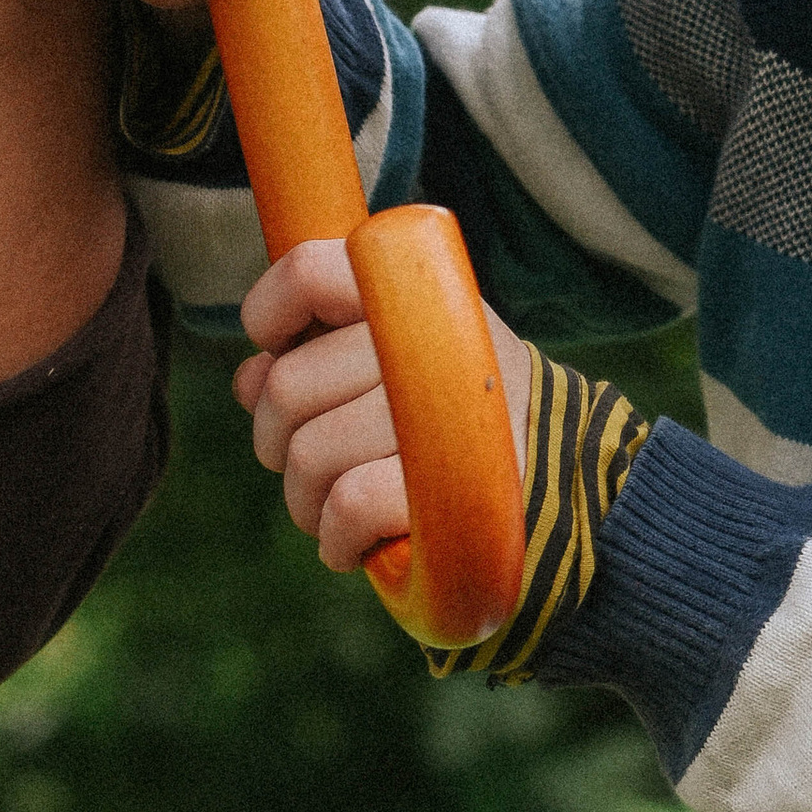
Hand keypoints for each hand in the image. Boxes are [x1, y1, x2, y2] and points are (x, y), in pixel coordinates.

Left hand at [235, 238, 532, 575]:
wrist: (560, 475)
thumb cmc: (454, 410)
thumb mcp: (394, 358)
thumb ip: (316, 353)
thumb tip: (251, 378)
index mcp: (414, 292)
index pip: (308, 272)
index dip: (269, 314)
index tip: (279, 349)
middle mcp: (430, 338)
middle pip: (286, 385)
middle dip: (278, 438)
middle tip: (312, 455)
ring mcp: (442, 411)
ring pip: (308, 454)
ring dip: (306, 498)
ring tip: (340, 501)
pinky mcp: (447, 485)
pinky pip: (348, 504)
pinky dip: (338, 536)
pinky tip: (355, 540)